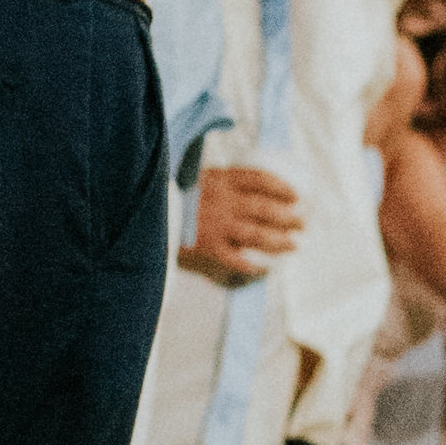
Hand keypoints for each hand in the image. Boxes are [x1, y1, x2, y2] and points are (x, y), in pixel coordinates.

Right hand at [181, 162, 302, 285]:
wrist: (142, 212)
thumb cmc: (170, 195)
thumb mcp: (192, 175)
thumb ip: (216, 178)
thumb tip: (241, 179)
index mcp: (218, 179)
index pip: (258, 179)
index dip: (281, 187)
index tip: (296, 195)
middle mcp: (221, 201)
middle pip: (264, 208)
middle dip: (288, 216)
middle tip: (303, 223)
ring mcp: (215, 225)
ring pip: (256, 234)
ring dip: (278, 240)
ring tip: (294, 245)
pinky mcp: (206, 247)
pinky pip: (236, 259)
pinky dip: (253, 266)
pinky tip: (265, 269)